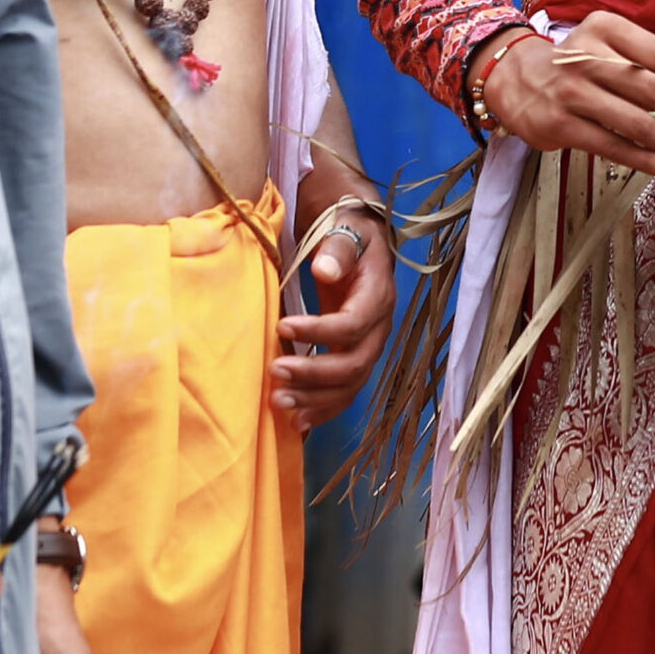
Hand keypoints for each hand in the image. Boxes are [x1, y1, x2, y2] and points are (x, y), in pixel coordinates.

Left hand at [273, 208, 399, 431]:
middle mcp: (379, 328)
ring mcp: (370, 347)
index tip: (281, 327)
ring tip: (279, 402)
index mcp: (378, 295)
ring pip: (349, 386)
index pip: (352, 325)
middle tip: (275, 371)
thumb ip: (338, 249)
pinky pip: (345, 393)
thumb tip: (325, 268)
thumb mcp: (347, 231)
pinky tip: (297, 422)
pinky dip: (323, 410)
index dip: (318, 331)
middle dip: (314, 374)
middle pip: (354, 364)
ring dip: (315, 399)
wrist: (360, 241)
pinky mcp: (356, 358)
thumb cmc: (349, 234)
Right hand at [480, 13, 654, 175]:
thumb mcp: (606, 43)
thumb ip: (646, 60)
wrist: (516, 78)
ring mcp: (571, 91)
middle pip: (654, 89)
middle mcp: (587, 56)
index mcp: (607, 29)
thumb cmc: (576, 64)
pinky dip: (645, 160)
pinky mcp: (559, 125)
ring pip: (635, 120)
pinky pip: (613, 146)